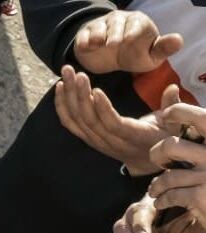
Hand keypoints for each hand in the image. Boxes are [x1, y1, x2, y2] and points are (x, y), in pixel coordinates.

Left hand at [54, 65, 180, 174]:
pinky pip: (70, 123)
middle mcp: (112, 142)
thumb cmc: (162, 137)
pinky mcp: (87, 138)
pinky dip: (62, 105)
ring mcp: (97, 142)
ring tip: (66, 73)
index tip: (96, 89)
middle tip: (75, 72)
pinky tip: (59, 87)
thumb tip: (172, 87)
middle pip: (90, 120)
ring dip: (69, 95)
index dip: (103, 109)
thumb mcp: (173, 124)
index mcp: (134, 138)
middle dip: (80, 94)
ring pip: (77, 120)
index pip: (113, 125)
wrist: (149, 160)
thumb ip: (172, 106)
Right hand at [72, 10, 182, 74]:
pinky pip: (83, 35)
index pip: (137, 24)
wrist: (108, 58)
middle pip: (116, 23)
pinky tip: (87, 47)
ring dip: (99, 35)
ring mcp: (100, 24)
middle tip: (113, 45)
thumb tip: (179, 39)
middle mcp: (119, 18)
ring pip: (99, 26)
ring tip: (99, 44)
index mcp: (138, 21)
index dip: (133, 33)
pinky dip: (84, 40)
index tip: (129, 42)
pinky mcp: (85, 33)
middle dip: (115, 34)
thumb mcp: (151, 56)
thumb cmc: (134, 55)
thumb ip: (163, 48)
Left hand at [149, 107, 205, 221]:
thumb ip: (205, 140)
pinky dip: (162, 200)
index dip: (179, 112)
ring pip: (169, 176)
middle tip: (158, 161)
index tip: (165, 115)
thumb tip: (167, 109)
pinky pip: (172, 195)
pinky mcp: (202, 197)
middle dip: (157, 154)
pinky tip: (161, 203)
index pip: (201, 117)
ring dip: (157, 184)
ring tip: (155, 189)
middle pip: (171, 146)